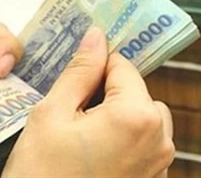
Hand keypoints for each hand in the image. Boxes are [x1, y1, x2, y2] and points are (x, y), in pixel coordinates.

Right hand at [3, 27, 174, 177]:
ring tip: (82, 135)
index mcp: (138, 117)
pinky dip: (125, 142)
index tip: (78, 71)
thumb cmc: (41, 175)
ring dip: (119, 118)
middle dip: (110, 94)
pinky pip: (144, 146)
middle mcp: (160, 139)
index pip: (123, 66)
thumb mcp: (52, 115)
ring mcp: (160, 164)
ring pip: (143, 119)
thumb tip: (96, 36)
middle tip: (74, 110)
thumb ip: (80, 71)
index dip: (97, 64)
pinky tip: (93, 154)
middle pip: (138, 93)